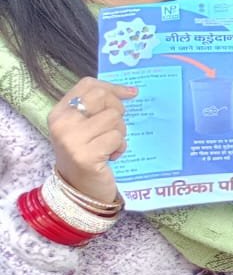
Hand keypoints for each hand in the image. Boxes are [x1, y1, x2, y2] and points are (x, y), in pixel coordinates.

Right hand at [48, 78, 135, 204]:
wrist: (79, 190)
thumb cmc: (87, 154)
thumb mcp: (86, 126)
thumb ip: (99, 107)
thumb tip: (131, 91)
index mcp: (59, 112)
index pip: (88, 85)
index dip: (112, 88)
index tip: (129, 94)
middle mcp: (61, 123)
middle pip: (102, 97)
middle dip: (117, 110)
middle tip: (113, 128)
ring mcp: (71, 139)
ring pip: (113, 117)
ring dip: (119, 132)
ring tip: (108, 145)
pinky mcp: (85, 155)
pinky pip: (116, 137)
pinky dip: (119, 146)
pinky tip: (110, 156)